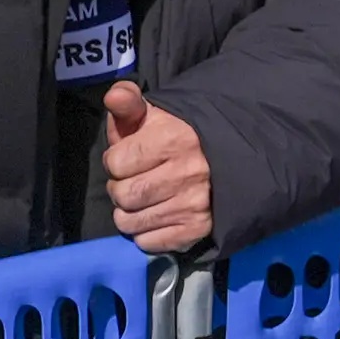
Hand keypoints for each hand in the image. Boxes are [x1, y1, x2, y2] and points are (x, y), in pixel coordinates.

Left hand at [101, 82, 213, 253]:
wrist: (225, 158)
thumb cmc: (176, 135)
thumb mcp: (152, 114)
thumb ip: (128, 102)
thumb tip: (114, 95)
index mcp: (173, 139)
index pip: (115, 163)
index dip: (115, 162)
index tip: (127, 159)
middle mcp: (187, 173)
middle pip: (123, 195)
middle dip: (119, 189)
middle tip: (132, 181)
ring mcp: (195, 204)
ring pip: (131, 223)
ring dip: (128, 214)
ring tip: (142, 200)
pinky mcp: (199, 230)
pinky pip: (149, 243)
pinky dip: (145, 234)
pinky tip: (155, 216)